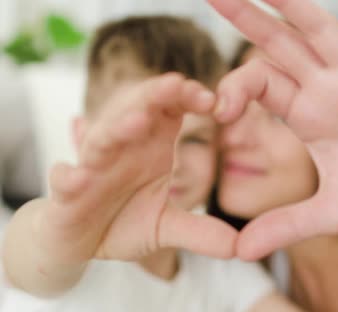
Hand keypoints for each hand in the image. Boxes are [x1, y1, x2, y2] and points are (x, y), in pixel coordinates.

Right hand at [38, 74, 236, 265]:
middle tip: (177, 84)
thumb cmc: (124, 221)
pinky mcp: (66, 195)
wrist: (81, 244)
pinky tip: (75, 177)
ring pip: (101, 140)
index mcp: (151, 145)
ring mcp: (92, 169)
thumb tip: (240, 247)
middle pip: (136, 111)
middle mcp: (122, 148)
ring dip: (117, 129)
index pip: (170, 109)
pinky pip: (63, 181)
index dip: (187, 99)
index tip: (213, 100)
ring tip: (137, 123)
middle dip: (155, 96)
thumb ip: (201, 232)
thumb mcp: (167, 227)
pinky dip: (68, 176)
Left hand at [209, 0, 337, 259]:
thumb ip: (287, 225)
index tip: (219, 108)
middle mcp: (329, 90)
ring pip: (323, 31)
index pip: (261, 85)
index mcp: (308, 116)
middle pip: (281, 46)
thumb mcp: (334, 213)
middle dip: (250, 18)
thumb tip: (239, 252)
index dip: (235, 87)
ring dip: (297, 5)